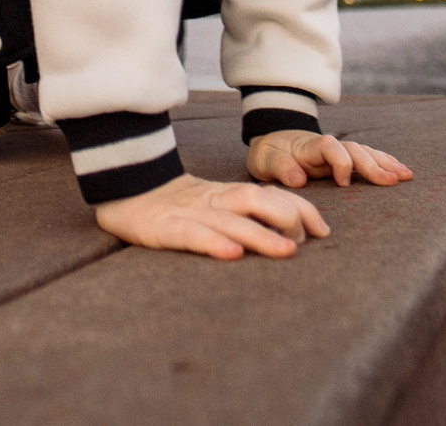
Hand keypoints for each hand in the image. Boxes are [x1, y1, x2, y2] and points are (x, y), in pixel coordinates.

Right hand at [92, 172, 327, 259]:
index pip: (270, 194)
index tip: (323, 230)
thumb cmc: (173, 206)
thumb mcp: (211, 205)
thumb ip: (242, 213)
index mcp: (225, 194)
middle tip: (305, 243)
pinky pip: (192, 235)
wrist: (122, 191)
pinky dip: (213, 243)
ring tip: (287, 251)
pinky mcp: (164, 228)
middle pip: (256, 200)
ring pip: (230, 220)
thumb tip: (286, 234)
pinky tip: (232, 255)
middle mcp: (212, 201)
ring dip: (261, 235)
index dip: (299, 207)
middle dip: (287, 218)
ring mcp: (189, 213)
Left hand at [247, 130, 413, 189]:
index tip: (343, 183)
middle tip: (391, 181)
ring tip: (406, 175)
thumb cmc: (270, 154)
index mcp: (309, 147)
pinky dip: (384, 162)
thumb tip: (298, 179)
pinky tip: (399, 170)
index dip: (340, 162)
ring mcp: (337, 152)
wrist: (272, 141)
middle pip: (354, 150)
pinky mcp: (343, 158)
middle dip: (373, 164)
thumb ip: (281, 168)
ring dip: (385, 163)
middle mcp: (328, 147)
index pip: (330, 147)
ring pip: (365, 152)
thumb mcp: (266, 160)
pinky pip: (366, 157)